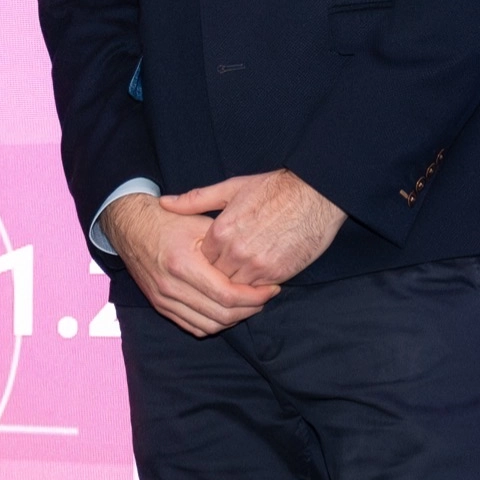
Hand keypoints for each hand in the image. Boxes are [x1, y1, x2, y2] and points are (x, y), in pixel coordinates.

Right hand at [102, 190, 278, 337]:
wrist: (131, 227)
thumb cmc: (168, 221)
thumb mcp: (198, 223)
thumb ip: (225, 246)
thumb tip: (255, 264)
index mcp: (183, 263)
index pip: (227, 294)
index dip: (255, 296)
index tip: (271, 288)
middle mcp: (171, 286)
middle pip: (221, 315)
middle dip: (250, 310)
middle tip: (265, 297)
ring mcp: (163, 299)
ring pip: (208, 326)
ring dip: (234, 320)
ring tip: (250, 305)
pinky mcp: (160, 305)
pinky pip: (193, 327)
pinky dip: (214, 325)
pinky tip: (228, 312)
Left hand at [182, 171, 346, 288]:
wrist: (314, 195)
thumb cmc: (273, 188)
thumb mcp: (231, 188)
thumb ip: (195, 200)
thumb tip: (165, 203)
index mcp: (221, 232)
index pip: (201, 260)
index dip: (206, 259)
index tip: (212, 255)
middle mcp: (236, 252)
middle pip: (215, 278)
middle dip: (218, 276)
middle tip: (226, 269)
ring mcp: (257, 266)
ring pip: (235, 289)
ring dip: (237, 284)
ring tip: (242, 275)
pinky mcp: (277, 275)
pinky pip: (257, 291)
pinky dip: (256, 287)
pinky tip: (258, 276)